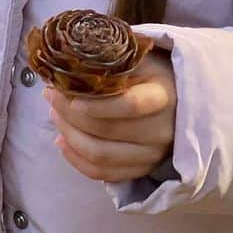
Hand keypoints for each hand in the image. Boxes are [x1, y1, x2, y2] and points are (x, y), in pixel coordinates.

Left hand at [45, 46, 176, 182]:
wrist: (180, 100)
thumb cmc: (153, 74)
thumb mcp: (140, 58)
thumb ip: (111, 60)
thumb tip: (69, 62)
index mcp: (163, 97)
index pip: (129, 105)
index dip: (96, 104)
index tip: (68, 93)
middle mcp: (162, 131)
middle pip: (108, 130)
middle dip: (71, 114)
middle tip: (51, 96)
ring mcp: (152, 155)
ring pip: (101, 155)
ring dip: (70, 136)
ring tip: (54, 115)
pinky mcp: (142, 170)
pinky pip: (103, 173)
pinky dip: (76, 159)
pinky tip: (62, 141)